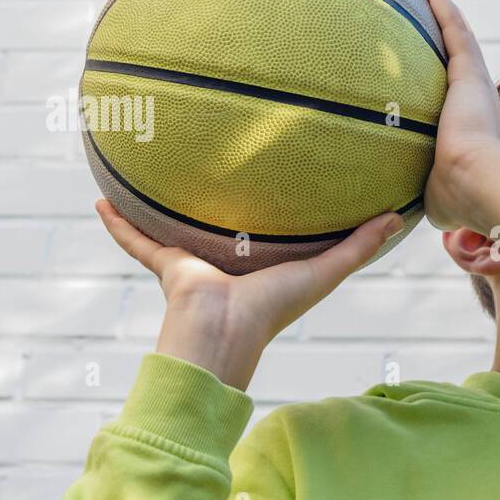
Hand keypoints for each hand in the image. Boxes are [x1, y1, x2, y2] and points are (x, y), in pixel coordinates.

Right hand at [95, 198, 403, 389]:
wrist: (224, 333)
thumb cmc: (275, 309)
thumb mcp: (324, 272)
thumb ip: (358, 247)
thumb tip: (397, 217)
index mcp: (263, 264)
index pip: (271, 232)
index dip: (277, 215)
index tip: (278, 185)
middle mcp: (227, 261)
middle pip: (220, 225)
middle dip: (217, 202)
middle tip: (213, 166)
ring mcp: (193, 263)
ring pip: (173, 229)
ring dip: (160, 208)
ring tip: (150, 174)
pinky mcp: (168, 264)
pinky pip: (137, 241)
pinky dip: (119, 224)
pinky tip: (102, 200)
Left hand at [416, 0, 499, 231]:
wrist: (474, 183)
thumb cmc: (454, 198)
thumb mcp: (432, 195)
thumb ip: (419, 192)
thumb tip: (397, 211)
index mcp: (471, 130)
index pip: (456, 99)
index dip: (445, 83)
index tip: (429, 72)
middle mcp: (478, 102)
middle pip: (460, 61)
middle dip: (446, 38)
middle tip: (430, 15)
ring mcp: (476, 85)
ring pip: (459, 38)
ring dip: (443, 11)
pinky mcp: (470, 72)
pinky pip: (454, 28)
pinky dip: (441, 4)